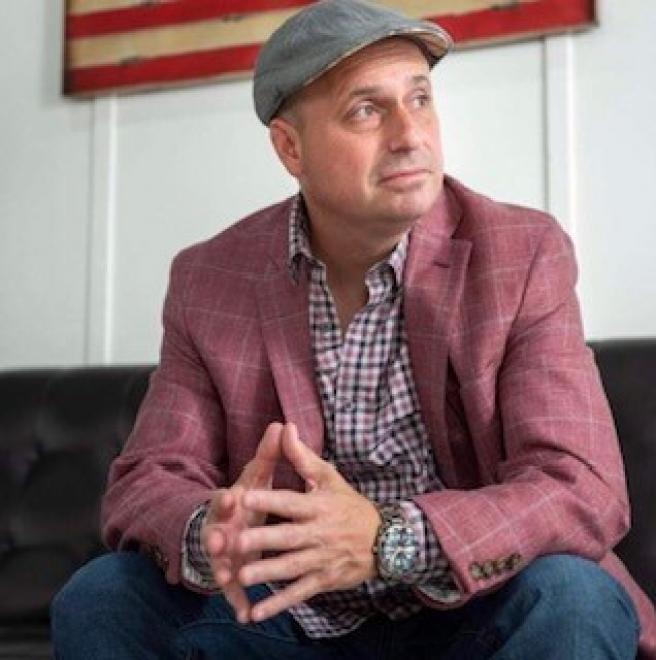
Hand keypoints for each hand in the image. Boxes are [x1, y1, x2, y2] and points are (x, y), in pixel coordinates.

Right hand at [200, 422, 284, 622]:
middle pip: (218, 531)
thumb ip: (268, 455)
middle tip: (220, 540)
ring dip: (222, 568)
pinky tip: (245, 614)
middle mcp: (223, 527)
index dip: (227, 499)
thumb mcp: (257, 477)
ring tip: (225, 578)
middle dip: (219, 535)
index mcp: (232, 503)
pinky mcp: (231, 573)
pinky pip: (234, 591)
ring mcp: (224, 553)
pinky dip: (237, 602)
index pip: (226, 498)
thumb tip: (280, 424)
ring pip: (221, 562)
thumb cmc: (246, 499)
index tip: (232, 498)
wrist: (227, 526)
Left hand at [236, 423, 380, 621]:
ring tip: (244, 576)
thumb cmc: (349, 504)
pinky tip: (256, 613)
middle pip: (288, 537)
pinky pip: (298, 593)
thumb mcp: (329, 477)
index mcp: (318, 506)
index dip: (269, 500)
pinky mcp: (322, 581)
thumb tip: (285, 427)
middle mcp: (319, 533)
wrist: (383, 540)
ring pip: (291, 567)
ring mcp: (321, 559)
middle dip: (263, 540)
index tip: (245, 497)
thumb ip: (302, 456)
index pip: (291, 502)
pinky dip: (278, 605)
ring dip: (268, 573)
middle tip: (237, 542)